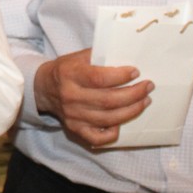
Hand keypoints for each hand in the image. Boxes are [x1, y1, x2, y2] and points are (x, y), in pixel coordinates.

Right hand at [33, 49, 152, 148]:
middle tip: (148, 87)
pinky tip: (123, 122)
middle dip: (134, 94)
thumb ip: (99, 56)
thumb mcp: (78, 57)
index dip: (121, 76)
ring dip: (132, 110)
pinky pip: (98, 137)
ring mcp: (73, 116)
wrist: (44, 89)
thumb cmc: (66, 70)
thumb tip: (127, 55)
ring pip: (109, 118)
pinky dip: (114, 133)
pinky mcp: (76, 129)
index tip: (136, 72)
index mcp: (70, 75)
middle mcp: (70, 97)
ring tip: (144, 101)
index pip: (99, 78)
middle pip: (108, 100)